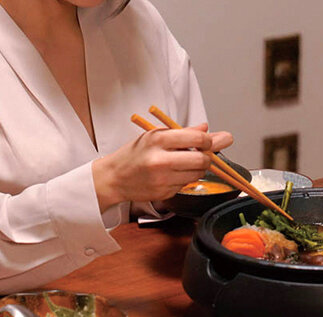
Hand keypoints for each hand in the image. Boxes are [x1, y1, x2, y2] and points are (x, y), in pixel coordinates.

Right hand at [92, 123, 232, 210]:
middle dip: (207, 157)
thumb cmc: (136, 153)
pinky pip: (186, 185)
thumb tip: (207, 128)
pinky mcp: (164, 193)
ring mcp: (162, 179)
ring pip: (197, 174)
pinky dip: (185, 179)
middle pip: (201, 159)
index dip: (208, 140)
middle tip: (202, 154)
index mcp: (158, 139)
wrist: (114, 177)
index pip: (197, 138)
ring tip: (184, 163)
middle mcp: (160, 159)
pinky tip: (172, 174)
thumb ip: (184, 132)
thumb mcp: (156, 135)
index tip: (207, 141)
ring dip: (197, 169)